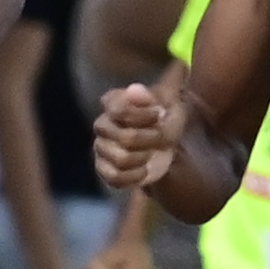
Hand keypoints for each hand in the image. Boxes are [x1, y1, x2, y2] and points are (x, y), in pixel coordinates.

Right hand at [88, 78, 181, 198]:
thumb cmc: (165, 119)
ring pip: (121, 159)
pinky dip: (135, 176)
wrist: (166, 145)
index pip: (120, 110)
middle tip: (161, 138)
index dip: (143, 116)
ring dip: (144, 158)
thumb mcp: (169, 102)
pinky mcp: (102, 168)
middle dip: (150, 140)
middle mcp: (102, 123)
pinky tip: (144, 170)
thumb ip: (153, 95)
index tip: (159, 114)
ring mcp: (100, 147)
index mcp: (113, 101)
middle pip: (125, 138)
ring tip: (152, 153)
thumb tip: (135, 90)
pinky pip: (115, 177)